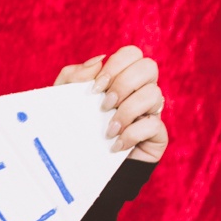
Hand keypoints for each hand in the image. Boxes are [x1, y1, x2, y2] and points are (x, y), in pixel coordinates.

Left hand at [56, 45, 167, 161]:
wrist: (81, 166)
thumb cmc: (75, 126)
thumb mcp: (63, 100)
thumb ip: (73, 76)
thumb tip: (98, 61)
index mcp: (123, 77)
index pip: (132, 54)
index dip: (116, 65)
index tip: (96, 87)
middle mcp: (141, 90)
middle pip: (149, 67)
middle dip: (124, 84)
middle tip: (104, 105)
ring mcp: (152, 111)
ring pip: (155, 94)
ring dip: (127, 110)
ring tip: (109, 128)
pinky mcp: (157, 135)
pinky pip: (155, 125)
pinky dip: (132, 134)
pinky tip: (115, 144)